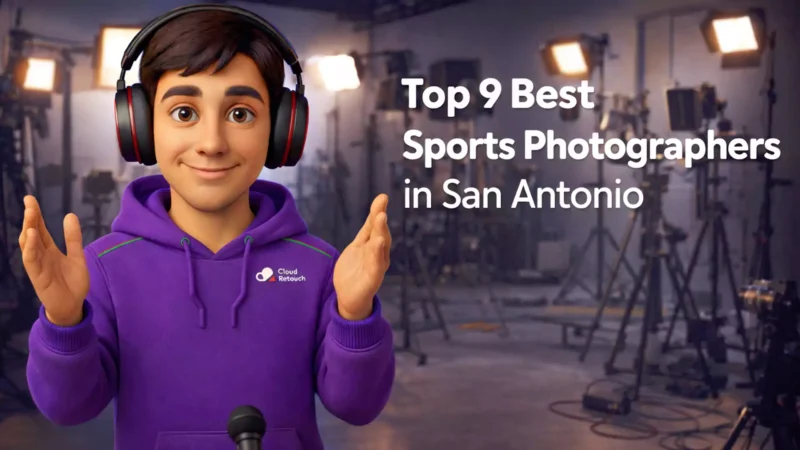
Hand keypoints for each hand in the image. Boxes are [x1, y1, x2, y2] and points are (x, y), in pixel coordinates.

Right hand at [18, 196, 87, 326]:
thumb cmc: (72, 282)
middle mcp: (41, 256)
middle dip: (30, 218)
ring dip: (28, 229)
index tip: (30, 199)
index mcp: (49, 250)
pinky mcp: (38, 276)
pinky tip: (31, 235)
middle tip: (29, 202)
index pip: (40, 229)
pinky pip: (31, 260)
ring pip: (29, 245)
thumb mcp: (77, 256)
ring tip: (30, 214)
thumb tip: (70, 215)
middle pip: (32, 233)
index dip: (36, 215)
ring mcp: (38, 266)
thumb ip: (73, 238)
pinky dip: (30, 248)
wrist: (73, 305)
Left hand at [333, 194, 390, 320]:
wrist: (350, 298)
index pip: (375, 226)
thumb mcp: (358, 246)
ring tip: (381, 218)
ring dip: (381, 232)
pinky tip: (379, 243)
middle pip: (380, 234)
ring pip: (380, 247)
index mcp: (374, 245)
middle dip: (380, 220)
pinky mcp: (373, 279)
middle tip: (381, 207)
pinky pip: (377, 265)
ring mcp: (377, 266)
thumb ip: (366, 231)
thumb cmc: (355, 271)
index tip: (382, 196)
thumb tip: (375, 211)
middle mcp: (379, 254)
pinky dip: (378, 254)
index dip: (378, 211)